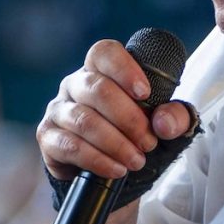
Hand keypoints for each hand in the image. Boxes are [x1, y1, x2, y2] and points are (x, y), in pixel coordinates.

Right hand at [36, 39, 192, 184]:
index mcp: (100, 71)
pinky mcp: (48, 138)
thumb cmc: (134, 136)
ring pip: (84, 121)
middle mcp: (74, 85)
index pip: (104, 53)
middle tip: (148, 142)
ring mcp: (58, 111)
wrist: (108, 170)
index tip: (145, 93)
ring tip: (136, 160)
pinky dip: (98, 160)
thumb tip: (163, 123)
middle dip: (128, 118)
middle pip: (97, 89)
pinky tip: (117, 169)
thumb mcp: (163, 127)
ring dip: (115, 143)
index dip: (124, 69)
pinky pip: (70, 146)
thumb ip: (175, 118)